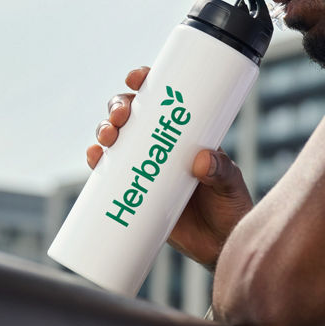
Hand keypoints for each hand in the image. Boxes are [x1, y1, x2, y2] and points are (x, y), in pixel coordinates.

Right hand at [88, 66, 253, 267]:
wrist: (219, 246)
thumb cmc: (230, 209)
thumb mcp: (230, 185)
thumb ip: (221, 172)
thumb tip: (201, 160)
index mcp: (184, 133)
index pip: (161, 99)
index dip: (144, 83)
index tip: (137, 78)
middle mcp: (159, 145)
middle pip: (131, 115)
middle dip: (118, 107)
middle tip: (121, 116)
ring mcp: (143, 167)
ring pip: (116, 139)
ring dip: (104, 131)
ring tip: (107, 139)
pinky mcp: (131, 191)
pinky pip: (107, 172)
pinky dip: (97, 161)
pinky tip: (94, 157)